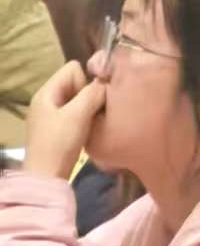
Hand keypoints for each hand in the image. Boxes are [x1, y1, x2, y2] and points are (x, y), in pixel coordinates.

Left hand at [24, 61, 105, 179]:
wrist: (46, 178)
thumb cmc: (60, 143)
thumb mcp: (78, 114)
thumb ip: (93, 92)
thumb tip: (107, 81)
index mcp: (46, 92)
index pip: (73, 68)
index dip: (86, 79)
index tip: (91, 100)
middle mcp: (46, 100)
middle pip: (76, 82)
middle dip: (89, 94)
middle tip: (93, 112)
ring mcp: (50, 115)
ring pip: (78, 98)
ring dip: (89, 107)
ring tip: (92, 122)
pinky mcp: (56, 128)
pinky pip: (76, 112)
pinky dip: (84, 118)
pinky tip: (87, 130)